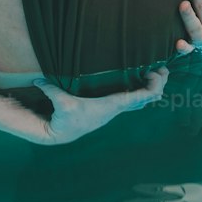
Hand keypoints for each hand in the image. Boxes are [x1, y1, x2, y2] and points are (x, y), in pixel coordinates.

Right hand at [33, 66, 169, 145]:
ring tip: (157, 70)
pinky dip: (142, 89)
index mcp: (112, 105)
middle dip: (159, 83)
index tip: (156, 72)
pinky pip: (134, 98)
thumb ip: (52, 90)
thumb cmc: (66, 120)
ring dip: (152, 86)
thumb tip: (38, 80)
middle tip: (163, 67)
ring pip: (143, 99)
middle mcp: (117, 107)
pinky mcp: (110, 106)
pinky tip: (143, 78)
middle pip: (148, 97)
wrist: (62, 134)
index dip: (154, 85)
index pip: (141, 97)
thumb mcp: (61, 104)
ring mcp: (115, 108)